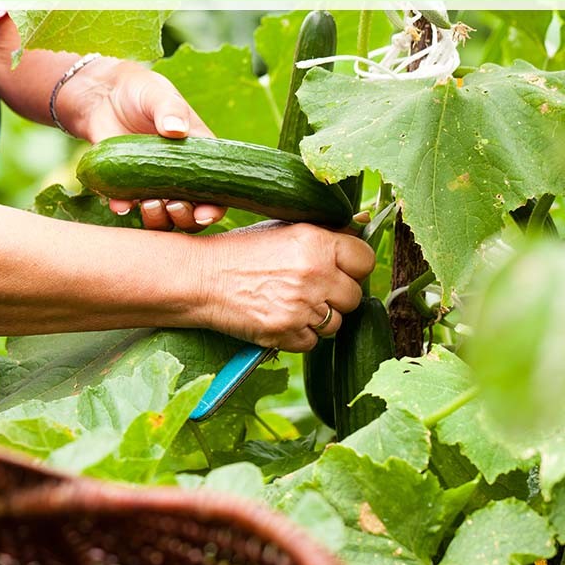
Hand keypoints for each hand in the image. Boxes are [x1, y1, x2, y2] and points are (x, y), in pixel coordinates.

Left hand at [56, 57, 225, 232]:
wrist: (103, 96)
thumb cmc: (141, 91)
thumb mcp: (158, 94)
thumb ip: (170, 109)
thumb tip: (176, 129)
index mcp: (198, 157)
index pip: (215, 191)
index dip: (214, 208)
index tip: (205, 213)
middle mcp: (179, 177)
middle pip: (190, 214)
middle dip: (185, 218)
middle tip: (173, 205)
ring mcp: (153, 185)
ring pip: (162, 218)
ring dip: (158, 220)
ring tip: (148, 204)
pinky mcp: (126, 186)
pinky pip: (127, 207)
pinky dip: (125, 209)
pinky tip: (120, 203)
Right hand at [200, 222, 375, 351]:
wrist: (200, 278)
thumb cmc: (240, 251)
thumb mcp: (283, 230)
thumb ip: (324, 233)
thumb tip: (364, 221)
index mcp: (316, 241)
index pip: (365, 260)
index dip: (353, 266)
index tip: (339, 269)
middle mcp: (315, 273)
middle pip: (353, 296)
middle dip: (336, 295)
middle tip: (310, 289)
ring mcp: (302, 306)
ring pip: (336, 323)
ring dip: (319, 318)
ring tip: (291, 303)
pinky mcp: (286, 333)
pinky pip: (312, 343)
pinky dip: (298, 336)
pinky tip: (279, 318)